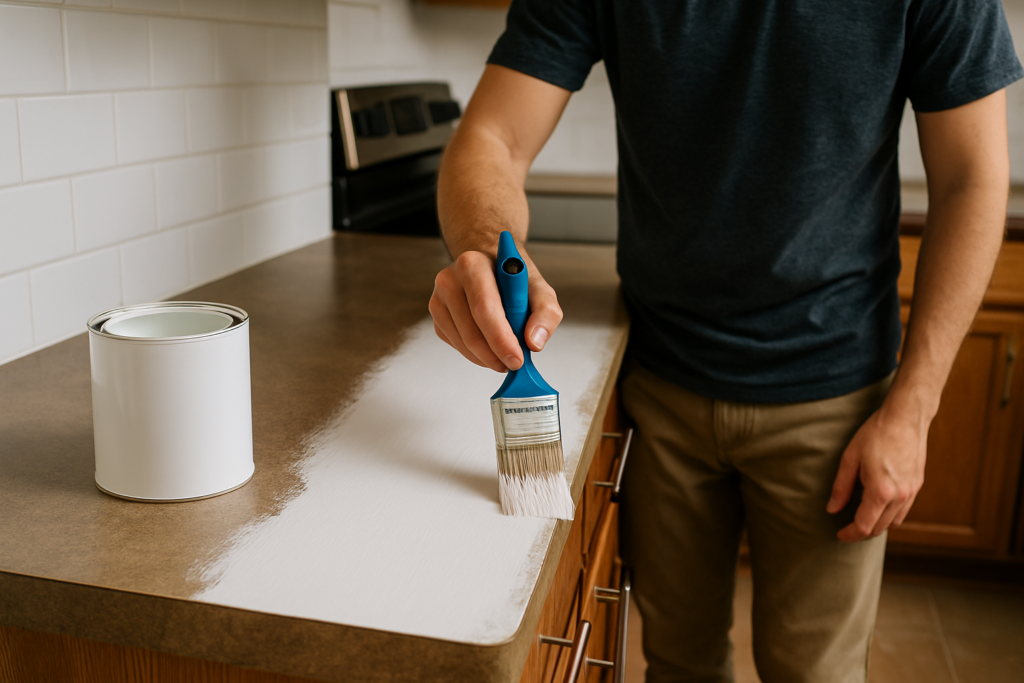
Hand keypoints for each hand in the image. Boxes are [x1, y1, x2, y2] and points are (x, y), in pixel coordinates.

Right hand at [428, 248, 562, 371]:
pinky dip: (475, 354)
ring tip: (505, 356)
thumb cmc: (512, 277)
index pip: (484, 308)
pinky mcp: (437, 316)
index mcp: (473, 265)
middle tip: (513, 364)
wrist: (489, 264)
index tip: (517, 359)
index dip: (501, 339)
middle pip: (471, 331)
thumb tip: (534, 342)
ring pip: (462, 342)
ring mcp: (438, 299)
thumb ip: (545, 312)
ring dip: (486, 358)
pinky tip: (490, 347)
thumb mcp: (539, 288)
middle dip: (495, 355)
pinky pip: (455, 344)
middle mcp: (449, 280)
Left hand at [826, 404, 927, 541]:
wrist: (905, 418)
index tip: (839, 534)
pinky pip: (904, 511)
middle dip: (861, 533)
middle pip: (879, 528)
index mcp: (881, 491)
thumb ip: (840, 487)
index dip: (850, 534)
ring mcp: (911, 492)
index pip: (864, 526)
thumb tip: (832, 509)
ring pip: (894, 522)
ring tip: (861, 519)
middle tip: (846, 528)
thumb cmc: (875, 434)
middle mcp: (899, 496)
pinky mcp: (917, 485)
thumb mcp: (850, 458)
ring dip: (876, 525)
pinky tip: (878, 507)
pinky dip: (890, 516)